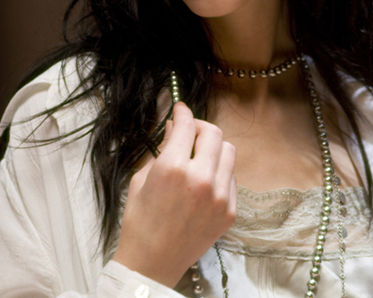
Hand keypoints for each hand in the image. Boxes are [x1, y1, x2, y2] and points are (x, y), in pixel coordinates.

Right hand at [112, 101, 236, 287]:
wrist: (152, 263)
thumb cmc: (140, 221)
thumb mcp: (142, 178)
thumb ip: (163, 149)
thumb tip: (175, 128)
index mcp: (173, 168)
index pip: (187, 125)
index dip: (183, 112)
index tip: (180, 109)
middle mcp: (201, 179)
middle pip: (213, 133)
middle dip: (200, 126)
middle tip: (189, 131)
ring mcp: (219, 196)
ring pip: (228, 151)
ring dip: (213, 147)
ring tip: (198, 156)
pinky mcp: (229, 211)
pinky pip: (232, 177)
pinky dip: (220, 171)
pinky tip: (205, 179)